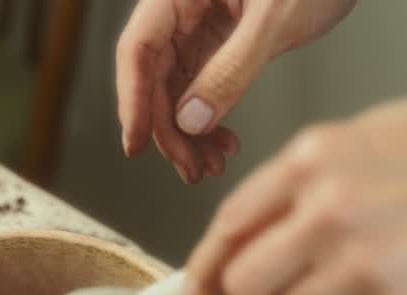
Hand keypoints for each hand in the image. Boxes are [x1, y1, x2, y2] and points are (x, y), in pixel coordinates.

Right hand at [116, 0, 355, 182]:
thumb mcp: (274, 20)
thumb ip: (231, 70)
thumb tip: (193, 120)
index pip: (138, 48)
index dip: (133, 100)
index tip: (137, 144)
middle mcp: (184, 5)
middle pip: (154, 75)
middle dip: (170, 128)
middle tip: (191, 166)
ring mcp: (200, 23)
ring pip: (177, 87)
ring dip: (189, 131)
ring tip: (210, 164)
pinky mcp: (221, 38)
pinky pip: (201, 85)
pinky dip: (210, 117)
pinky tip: (223, 140)